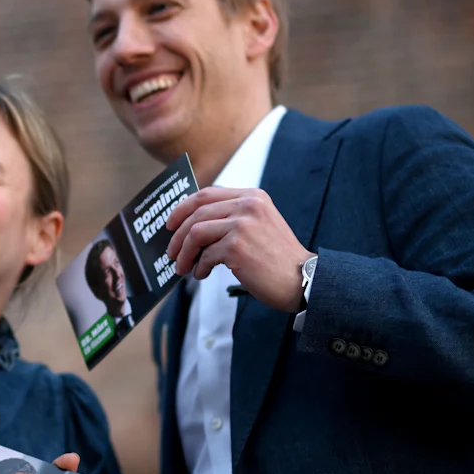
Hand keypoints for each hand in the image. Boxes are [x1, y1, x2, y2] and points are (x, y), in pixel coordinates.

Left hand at [166, 187, 311, 312]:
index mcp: (252, 196)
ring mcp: (242, 225)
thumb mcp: (259, 224)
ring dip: (184, 253)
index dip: (182, 208)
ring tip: (183, 268)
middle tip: (171, 252)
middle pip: (196, 213)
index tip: (170, 224)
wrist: (303, 279)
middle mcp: (248, 205)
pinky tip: (202, 274)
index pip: (206, 194)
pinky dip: (199, 267)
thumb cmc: (277, 258)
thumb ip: (232, 217)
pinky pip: (205, 255)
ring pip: (195, 233)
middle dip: (178, 235)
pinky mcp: (237, 247)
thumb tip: (192, 225)